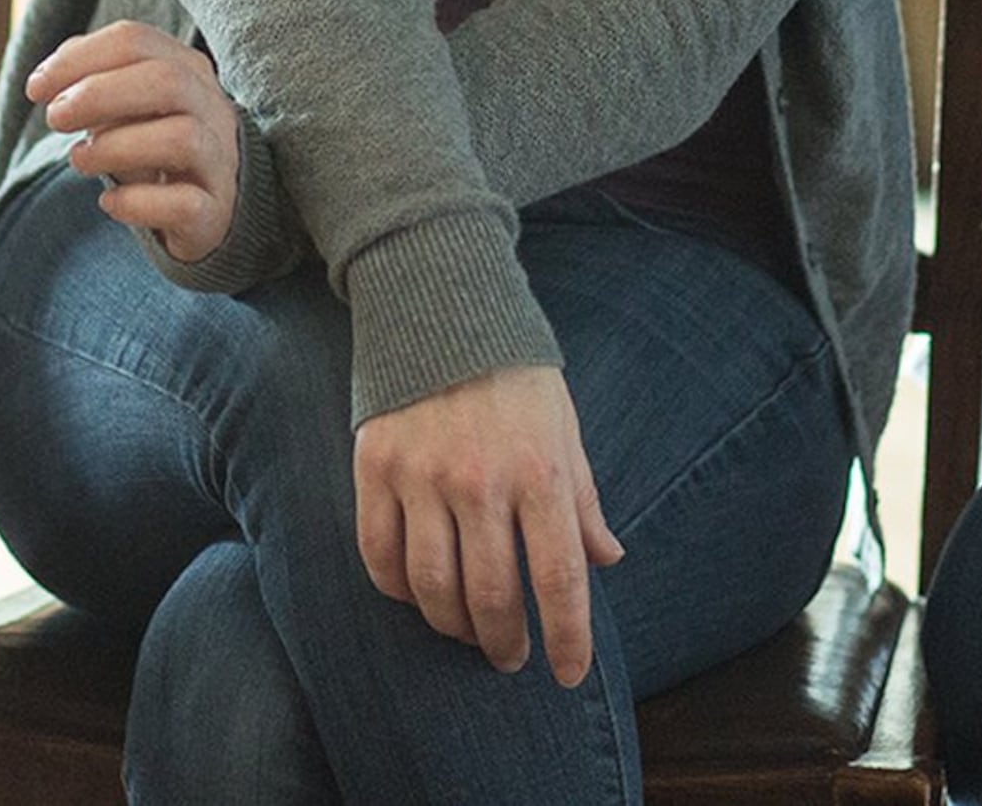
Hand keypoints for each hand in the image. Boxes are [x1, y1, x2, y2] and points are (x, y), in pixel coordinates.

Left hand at [27, 22, 240, 263]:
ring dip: (116, 146)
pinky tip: (109, 203)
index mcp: (187, 69)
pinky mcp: (214, 210)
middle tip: (54, 119)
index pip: (135, 41)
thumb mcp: (124, 105)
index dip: (78, 59)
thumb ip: (91, 81)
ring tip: (79, 159)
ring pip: (182, 138)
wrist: (202, 207)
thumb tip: (48, 80)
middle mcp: (212, 108)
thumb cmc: (151, 145)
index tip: (36, 89)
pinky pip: (185, 203)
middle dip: (98, 95)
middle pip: (167, 81)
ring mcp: (220, 160)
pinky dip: (138, 202)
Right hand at [354, 366, 624, 682]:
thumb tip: (607, 561)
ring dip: (453, 627)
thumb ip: (583, 501)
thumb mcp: (565, 430)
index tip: (569, 674)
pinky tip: (419, 596)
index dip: (567, 638)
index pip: (559, 579)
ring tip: (468, 632)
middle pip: (491, 597)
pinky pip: (380, 557)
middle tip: (510, 656)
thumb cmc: (515, 376)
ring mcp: (421, 476)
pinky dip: (400, 592)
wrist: (442, 308)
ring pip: (432, 588)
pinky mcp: (375, 469)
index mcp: (539, 472)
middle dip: (504, 643)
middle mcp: (480, 480)